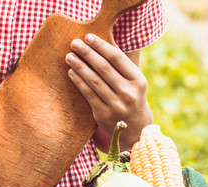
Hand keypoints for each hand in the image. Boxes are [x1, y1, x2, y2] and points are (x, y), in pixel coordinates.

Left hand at [65, 33, 152, 148]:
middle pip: (104, 68)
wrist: (136, 129)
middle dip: (87, 53)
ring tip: (69, 56)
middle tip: (74, 43)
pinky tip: (71, 72)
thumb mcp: (135, 82)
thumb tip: (99, 45)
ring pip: (94, 81)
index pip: (117, 58)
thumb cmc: (132, 98)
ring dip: (79, 66)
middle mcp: (128, 92)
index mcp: (138, 80)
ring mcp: (116, 105)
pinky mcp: (103, 115)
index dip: (101, 46)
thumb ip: (121, 67)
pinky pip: (88, 94)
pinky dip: (78, 82)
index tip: (88, 37)